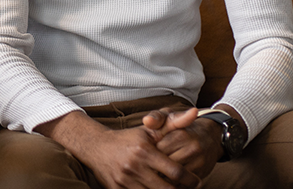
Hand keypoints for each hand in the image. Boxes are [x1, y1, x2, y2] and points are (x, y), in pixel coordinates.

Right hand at [35, 111, 199, 188]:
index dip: (190, 180)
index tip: (197, 181)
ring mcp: (125, 181)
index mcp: (145, 151)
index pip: (175, 172)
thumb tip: (195, 112)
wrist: (96, 147)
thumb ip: (174, 123)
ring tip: (171, 187)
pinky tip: (154, 188)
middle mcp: (134, 167)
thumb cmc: (128, 139)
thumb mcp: (150, 130)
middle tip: (186, 188)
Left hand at [143, 108, 223, 180]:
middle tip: (150, 164)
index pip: (158, 150)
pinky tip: (168, 177)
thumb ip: (156, 117)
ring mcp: (199, 163)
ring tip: (158, 170)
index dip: (150, 153)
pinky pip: (182, 184)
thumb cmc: (183, 128)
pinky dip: (173, 182)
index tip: (146, 152)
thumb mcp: (169, 117)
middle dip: (156, 166)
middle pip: (165, 164)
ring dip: (163, 176)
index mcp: (181, 134)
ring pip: (173, 177)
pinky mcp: (201, 174)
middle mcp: (192, 148)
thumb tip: (147, 120)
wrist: (210, 137)